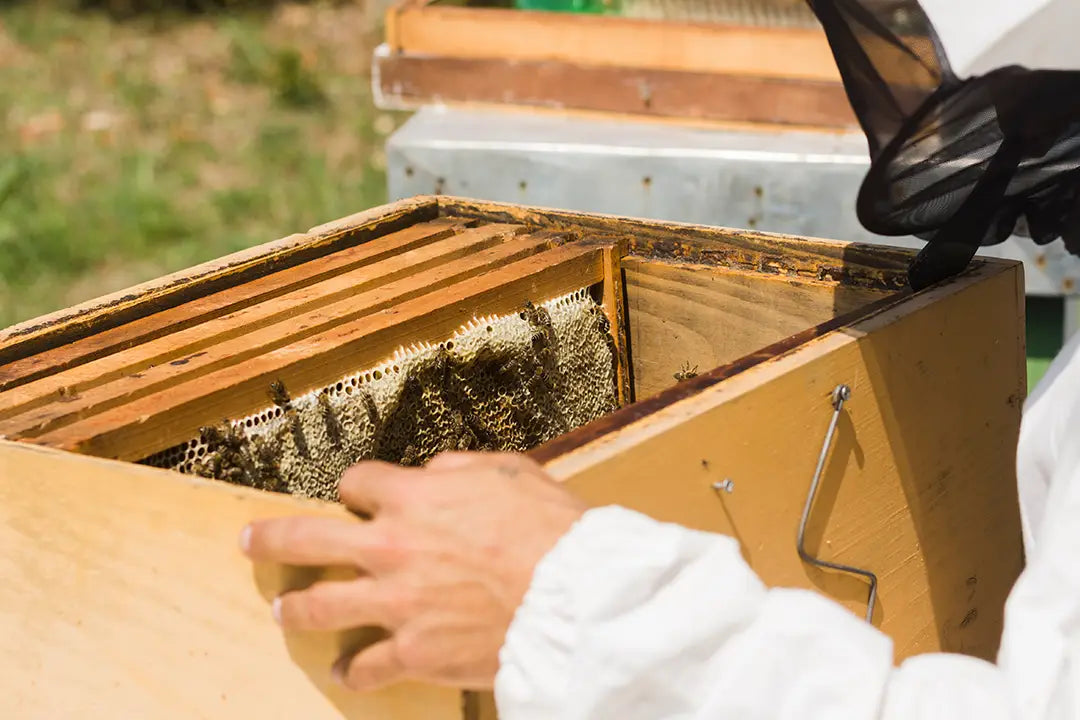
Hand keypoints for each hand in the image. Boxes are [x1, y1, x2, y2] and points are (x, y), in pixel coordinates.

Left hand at [240, 451, 586, 691]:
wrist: (572, 598)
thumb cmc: (550, 530)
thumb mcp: (509, 471)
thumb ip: (459, 468)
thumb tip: (431, 473)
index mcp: (412, 497)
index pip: (356, 483)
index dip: (355, 487)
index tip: (356, 494)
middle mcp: (390, 547)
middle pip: (306, 539)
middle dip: (272, 539)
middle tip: (251, 541)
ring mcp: (395, 603)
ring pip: (319, 606)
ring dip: (296, 608)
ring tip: (283, 610)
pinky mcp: (412, 652)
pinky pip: (365, 666)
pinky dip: (353, 671)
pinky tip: (344, 673)